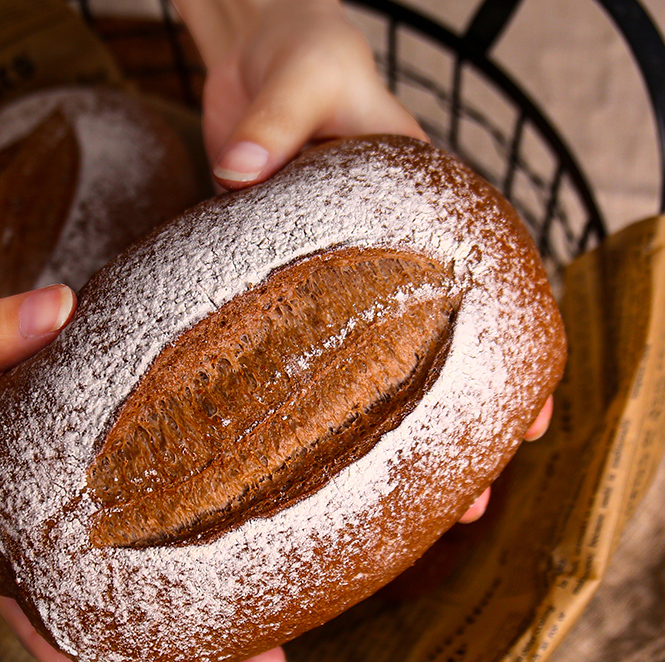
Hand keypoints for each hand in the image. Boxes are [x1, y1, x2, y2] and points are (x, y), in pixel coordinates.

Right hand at [0, 275, 286, 661]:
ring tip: (274, 597)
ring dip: (197, 574)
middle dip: (185, 638)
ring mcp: (61, 488)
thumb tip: (59, 309)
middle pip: (111, 599)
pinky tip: (228, 499)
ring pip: (133, 547)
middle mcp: (32, 521)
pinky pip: (133, 484)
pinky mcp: (82, 447)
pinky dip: (173, 498)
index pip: (39, 622)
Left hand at [175, 0, 552, 522]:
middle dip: (455, 422)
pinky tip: (308, 442)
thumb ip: (279, 123)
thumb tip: (240, 170)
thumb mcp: (304, 74)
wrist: (258, 50)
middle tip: (471, 495)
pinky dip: (315, 395)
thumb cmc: (301, 54)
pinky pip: (307, 345)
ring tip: (396, 500)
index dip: (513, 359)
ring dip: (388, 429)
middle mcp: (383, 256)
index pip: (485, 291)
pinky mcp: (288, 280)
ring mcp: (335, 277)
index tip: (532, 419)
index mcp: (419, 211)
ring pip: (372, 362)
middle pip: (433, 348)